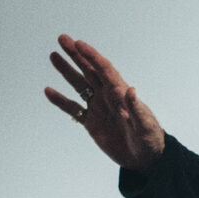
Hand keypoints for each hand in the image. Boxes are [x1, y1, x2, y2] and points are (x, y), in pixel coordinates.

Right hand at [45, 35, 165, 169]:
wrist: (145, 158)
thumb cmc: (149, 139)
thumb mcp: (145, 125)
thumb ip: (136, 109)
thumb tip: (131, 90)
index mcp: (120, 94)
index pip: (104, 69)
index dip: (92, 56)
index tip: (79, 43)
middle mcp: (107, 96)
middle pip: (89, 70)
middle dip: (76, 54)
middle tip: (62, 38)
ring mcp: (98, 107)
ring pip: (79, 85)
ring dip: (66, 71)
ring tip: (53, 56)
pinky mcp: (91, 122)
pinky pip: (73, 109)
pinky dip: (61, 101)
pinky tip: (48, 91)